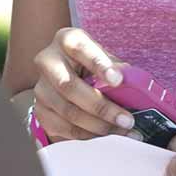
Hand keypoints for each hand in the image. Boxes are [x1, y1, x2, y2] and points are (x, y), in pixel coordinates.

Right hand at [30, 27, 134, 142]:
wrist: (65, 74)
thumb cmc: (89, 64)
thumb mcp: (104, 58)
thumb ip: (117, 69)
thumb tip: (135, 87)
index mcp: (66, 40)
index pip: (80, 48)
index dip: (99, 64)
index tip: (117, 80)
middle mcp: (48, 61)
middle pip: (69, 87)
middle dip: (102, 107)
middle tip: (126, 119)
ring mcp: (41, 87)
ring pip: (68, 112)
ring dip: (99, 126)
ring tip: (123, 130)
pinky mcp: (41, 110)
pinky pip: (65, 128)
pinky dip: (89, 134)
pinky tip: (106, 133)